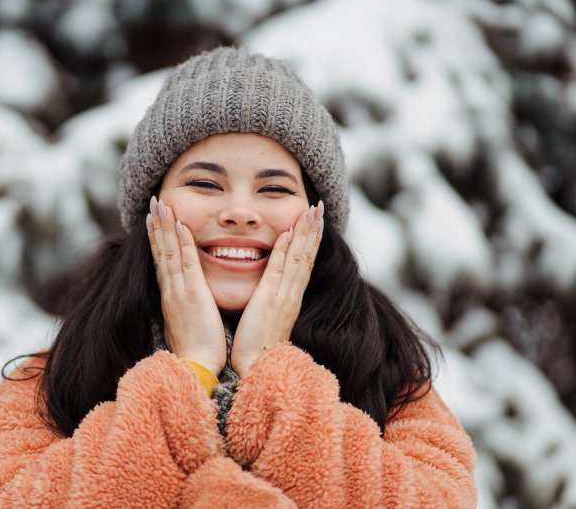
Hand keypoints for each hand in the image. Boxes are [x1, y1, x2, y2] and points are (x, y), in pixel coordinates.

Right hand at [148, 196, 225, 376]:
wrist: (195, 368)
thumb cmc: (196, 349)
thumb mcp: (187, 323)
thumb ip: (186, 307)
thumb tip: (187, 301)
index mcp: (171, 296)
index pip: (162, 261)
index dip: (158, 239)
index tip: (155, 219)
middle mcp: (171, 291)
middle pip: (161, 252)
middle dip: (157, 226)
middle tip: (154, 202)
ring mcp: (179, 292)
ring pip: (169, 253)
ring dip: (166, 227)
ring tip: (161, 205)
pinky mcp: (192, 296)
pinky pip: (186, 265)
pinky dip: (182, 244)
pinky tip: (182, 227)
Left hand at [231, 201, 323, 377]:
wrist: (256, 369)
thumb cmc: (257, 348)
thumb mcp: (267, 320)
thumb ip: (270, 303)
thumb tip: (269, 293)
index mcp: (289, 299)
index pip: (302, 263)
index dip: (310, 241)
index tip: (314, 220)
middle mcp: (291, 295)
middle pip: (306, 256)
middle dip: (313, 229)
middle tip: (319, 206)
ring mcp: (283, 297)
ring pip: (298, 258)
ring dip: (305, 233)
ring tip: (312, 211)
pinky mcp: (270, 301)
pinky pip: (279, 270)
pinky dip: (285, 250)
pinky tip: (288, 232)